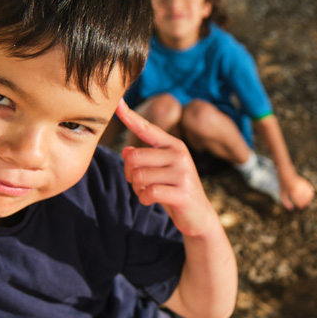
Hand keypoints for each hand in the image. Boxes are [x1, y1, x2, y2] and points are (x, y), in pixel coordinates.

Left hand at [116, 100, 218, 237]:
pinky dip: (144, 199)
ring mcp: (182, 173)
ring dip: (137, 188)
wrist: (198, 215)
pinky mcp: (182, 193)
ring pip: (139, 176)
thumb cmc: (174, 189)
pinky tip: (152, 200)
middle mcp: (179, 155)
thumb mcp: (159, 171)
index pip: (146, 128)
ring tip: (149, 192)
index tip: (117, 102)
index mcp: (173, 145)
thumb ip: (143, 159)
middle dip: (129, 173)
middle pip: (134, 157)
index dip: (130, 116)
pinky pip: (149, 193)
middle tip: (139, 183)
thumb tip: (126, 152)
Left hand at [280, 172, 315, 210]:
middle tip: (303, 205)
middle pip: (305, 200)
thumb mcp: (283, 195)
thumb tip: (291, 209)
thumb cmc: (284, 186)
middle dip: (305, 204)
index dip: (301, 206)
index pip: (300, 203)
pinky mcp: (306, 183)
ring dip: (309, 199)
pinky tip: (308, 196)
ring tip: (306, 201)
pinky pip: (311, 190)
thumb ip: (286, 203)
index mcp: (293, 193)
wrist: (287, 175)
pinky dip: (311, 194)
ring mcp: (303, 186)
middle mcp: (299, 189)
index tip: (300, 207)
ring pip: (310, 196)